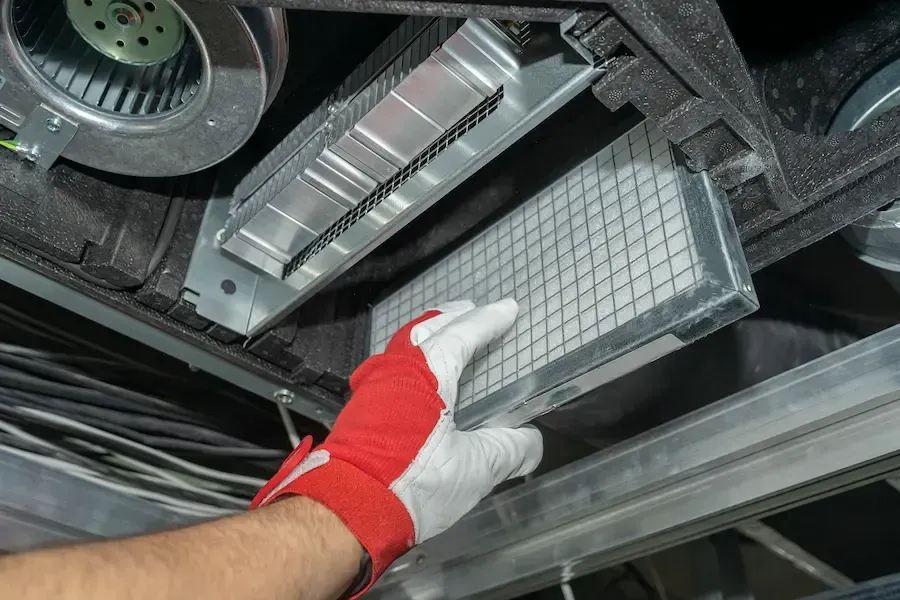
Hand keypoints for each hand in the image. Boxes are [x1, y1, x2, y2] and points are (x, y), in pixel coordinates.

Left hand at [251, 299, 542, 595]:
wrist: (349, 510)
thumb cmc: (413, 483)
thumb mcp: (475, 468)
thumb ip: (509, 450)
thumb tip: (531, 444)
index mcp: (426, 374)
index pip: (462, 334)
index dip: (488, 321)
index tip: (507, 309)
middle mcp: (395, 371)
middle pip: (424, 329)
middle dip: (450, 317)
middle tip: (470, 311)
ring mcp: (372, 389)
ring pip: (401, 347)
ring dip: (425, 336)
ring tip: (442, 337)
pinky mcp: (360, 412)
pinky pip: (388, 369)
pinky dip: (408, 361)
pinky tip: (414, 379)